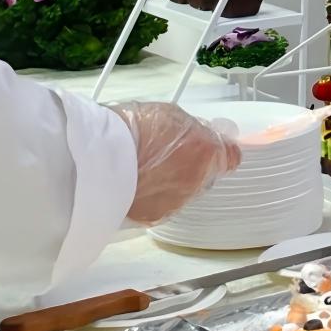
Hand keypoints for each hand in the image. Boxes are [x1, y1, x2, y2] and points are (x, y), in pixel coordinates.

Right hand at [119, 101, 240, 224]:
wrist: (100, 159)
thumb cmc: (130, 131)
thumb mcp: (170, 114)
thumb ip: (194, 129)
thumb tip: (202, 134)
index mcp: (207, 151)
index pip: (231, 156)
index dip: (220, 151)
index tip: (211, 148)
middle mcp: (198, 180)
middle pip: (206, 173)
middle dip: (193, 165)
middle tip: (168, 154)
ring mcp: (178, 201)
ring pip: (184, 191)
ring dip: (173, 182)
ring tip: (146, 168)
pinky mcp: (157, 216)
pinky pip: (163, 204)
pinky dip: (155, 196)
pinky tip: (137, 183)